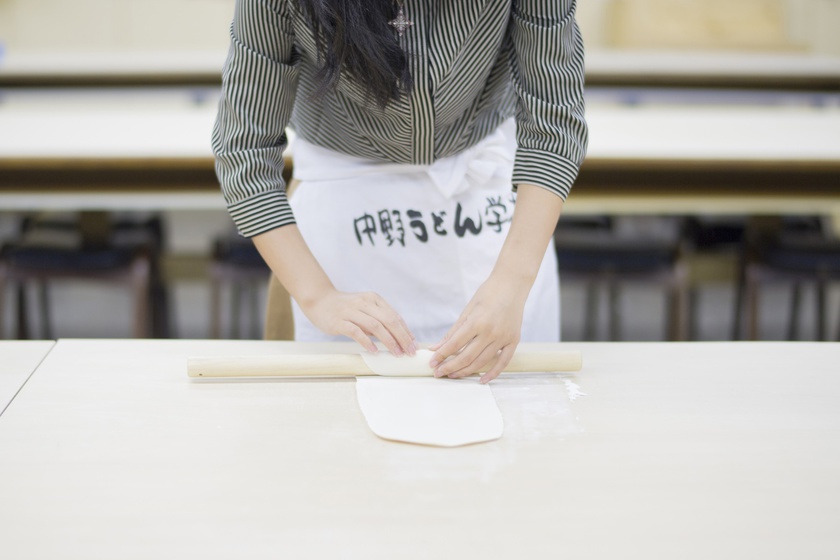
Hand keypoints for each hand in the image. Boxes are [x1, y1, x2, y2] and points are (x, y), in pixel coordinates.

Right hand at [301, 288, 416, 356]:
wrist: (319, 300)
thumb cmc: (345, 308)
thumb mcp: (365, 309)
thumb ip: (378, 320)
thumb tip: (398, 338)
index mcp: (373, 299)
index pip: (394, 316)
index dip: (406, 331)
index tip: (413, 344)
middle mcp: (364, 303)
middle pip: (389, 320)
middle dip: (402, 337)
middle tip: (409, 352)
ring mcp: (351, 311)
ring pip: (376, 326)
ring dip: (389, 341)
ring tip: (396, 353)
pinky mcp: (340, 321)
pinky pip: (356, 332)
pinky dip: (367, 342)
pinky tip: (374, 351)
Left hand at [428, 274, 528, 382]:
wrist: (512, 284)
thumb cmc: (488, 293)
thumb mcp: (467, 310)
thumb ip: (452, 332)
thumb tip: (436, 348)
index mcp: (476, 322)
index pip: (454, 345)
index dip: (441, 356)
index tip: (432, 363)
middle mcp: (490, 332)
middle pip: (466, 357)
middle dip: (450, 367)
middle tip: (439, 373)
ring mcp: (503, 338)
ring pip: (482, 362)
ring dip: (466, 371)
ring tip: (453, 375)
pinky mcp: (514, 340)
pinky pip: (503, 362)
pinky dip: (492, 373)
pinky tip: (481, 380)